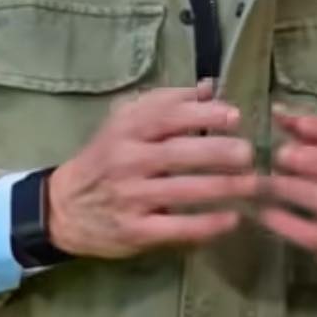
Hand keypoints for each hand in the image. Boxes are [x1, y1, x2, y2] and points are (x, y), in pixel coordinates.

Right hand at [47, 79, 258, 258]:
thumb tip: (210, 86)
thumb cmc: (108, 156)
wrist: (62, 207)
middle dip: (219, 152)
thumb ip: (167, 102)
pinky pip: (174, 227)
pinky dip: (205, 225)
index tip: (235, 116)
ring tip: (253, 184)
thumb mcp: (126, 122)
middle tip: (250, 153)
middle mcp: (128, 161)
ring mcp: (130, 197)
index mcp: (128, 130)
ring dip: (222, 187)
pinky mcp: (133, 230)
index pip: (168, 117)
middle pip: (179, 153)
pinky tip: (231, 220)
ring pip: (182, 191)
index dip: (204, 115)